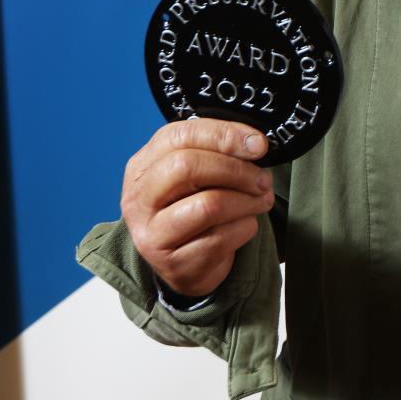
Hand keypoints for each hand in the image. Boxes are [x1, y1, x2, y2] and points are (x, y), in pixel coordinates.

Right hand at [122, 120, 274, 299]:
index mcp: (141, 167)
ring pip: (209, 205)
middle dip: (236, 170)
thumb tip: (255, 143)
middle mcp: (138, 200)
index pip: (179, 136)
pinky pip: (221, 238)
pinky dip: (245, 228)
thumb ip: (215, 152)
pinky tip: (245, 225)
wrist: (184, 265)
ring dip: (247, 201)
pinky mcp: (174, 264)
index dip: (224, 135)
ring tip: (261, 201)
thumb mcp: (194, 176)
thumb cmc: (192, 209)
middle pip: (187, 167)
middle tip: (262, 179)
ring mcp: (153, 235)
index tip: (258, 144)